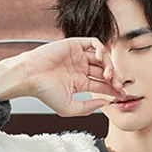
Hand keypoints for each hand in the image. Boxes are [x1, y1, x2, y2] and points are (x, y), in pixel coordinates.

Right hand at [0, 38, 124, 116]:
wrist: (30, 77)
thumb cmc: (45, 93)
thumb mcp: (69, 108)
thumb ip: (88, 108)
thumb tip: (104, 103)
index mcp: (80, 83)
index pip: (103, 85)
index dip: (114, 89)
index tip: (121, 95)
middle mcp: (81, 69)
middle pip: (105, 71)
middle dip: (114, 79)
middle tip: (118, 86)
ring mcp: (78, 56)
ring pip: (102, 58)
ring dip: (109, 65)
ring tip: (108, 75)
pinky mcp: (74, 44)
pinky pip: (94, 43)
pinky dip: (101, 49)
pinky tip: (100, 58)